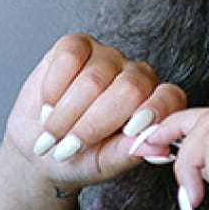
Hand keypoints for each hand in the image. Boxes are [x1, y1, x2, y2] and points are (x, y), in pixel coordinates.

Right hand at [5, 32, 183, 190]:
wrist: (39, 145)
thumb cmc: (78, 156)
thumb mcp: (105, 164)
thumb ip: (130, 153)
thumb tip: (159, 150)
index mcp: (155, 105)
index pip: (169, 97)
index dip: (153, 112)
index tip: (130, 133)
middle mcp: (136, 76)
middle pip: (130, 89)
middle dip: (94, 124)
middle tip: (69, 147)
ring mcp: (107, 57)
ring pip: (94, 78)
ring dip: (66, 114)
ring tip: (53, 133)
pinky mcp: (77, 45)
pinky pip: (69, 57)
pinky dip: (54, 88)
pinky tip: (49, 105)